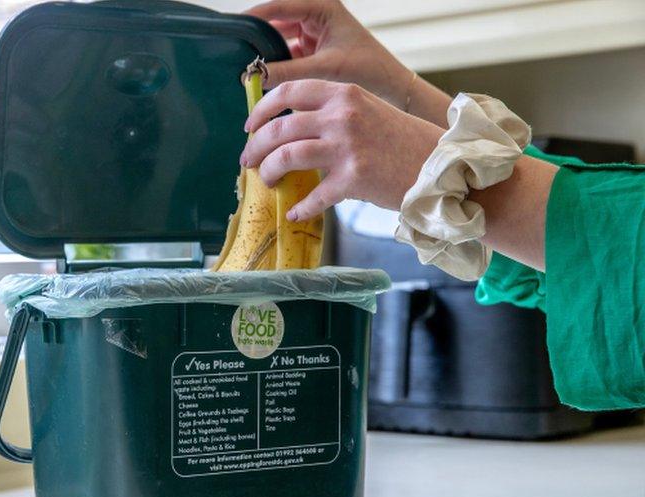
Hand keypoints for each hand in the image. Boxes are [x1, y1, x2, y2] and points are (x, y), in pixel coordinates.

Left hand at [241, 80, 443, 220]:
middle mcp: (342, 117)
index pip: (288, 91)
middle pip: (279, 128)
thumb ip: (332, 112)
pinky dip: (300, 207)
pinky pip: (313, 197)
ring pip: (287, 157)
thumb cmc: (402, 141)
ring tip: (267, 181)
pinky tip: (294, 212)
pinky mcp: (354, 179)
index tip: (249, 127)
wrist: (441, 166)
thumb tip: (290, 126)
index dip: (261, 109)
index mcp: (343, 95)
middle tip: (249, 161)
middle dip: (256, 147)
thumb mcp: (368, 110)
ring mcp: (347, 148)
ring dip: (269, 172)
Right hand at [246, 0, 450, 126]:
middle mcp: (314, 15)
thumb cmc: (368, 69)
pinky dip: (273, 66)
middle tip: (236, 54)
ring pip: (277, 40)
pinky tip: (261, 78)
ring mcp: (311, 33)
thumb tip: (254, 76)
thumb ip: (288, 71)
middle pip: (274, 22)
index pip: (279, 6)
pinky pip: (284, 55)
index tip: (233, 29)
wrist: (391, 88)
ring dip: (264, 54)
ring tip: (247, 68)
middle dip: (256, 39)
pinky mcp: (309, 52)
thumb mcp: (325, 68)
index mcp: (321, 7)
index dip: (254, 16)